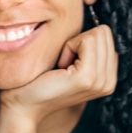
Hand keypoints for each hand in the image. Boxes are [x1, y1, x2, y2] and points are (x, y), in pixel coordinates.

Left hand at [0, 25, 117, 123]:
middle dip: (79, 41)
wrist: (22, 106)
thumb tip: (95, 26)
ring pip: (97, 34)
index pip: (107, 37)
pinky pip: (86, 40)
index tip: (66, 62)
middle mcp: (109, 82)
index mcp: (108, 78)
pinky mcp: (87, 77)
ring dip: (73, 44)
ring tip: (61, 67)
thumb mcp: (70, 63)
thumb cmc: (39, 81)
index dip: (82, 41)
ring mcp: (100, 81)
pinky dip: (69, 46)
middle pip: (104, 32)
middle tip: (62, 64)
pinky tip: (59, 67)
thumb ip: (88, 50)